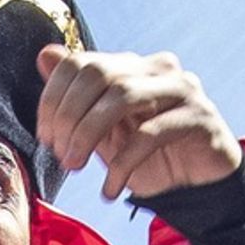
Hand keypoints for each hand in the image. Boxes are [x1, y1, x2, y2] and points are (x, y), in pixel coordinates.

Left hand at [35, 45, 241, 203]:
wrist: (198, 187)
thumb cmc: (149, 158)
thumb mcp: (104, 132)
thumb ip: (77, 97)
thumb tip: (46, 55)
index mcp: (132, 67)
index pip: (80, 62)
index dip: (53, 99)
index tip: (45, 138)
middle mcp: (157, 69)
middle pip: (99, 74)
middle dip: (69, 117)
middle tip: (61, 155)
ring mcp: (181, 89)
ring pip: (123, 97)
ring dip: (89, 135)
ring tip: (77, 167)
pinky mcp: (199, 117)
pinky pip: (151, 134)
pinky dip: (122, 165)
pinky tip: (110, 189)